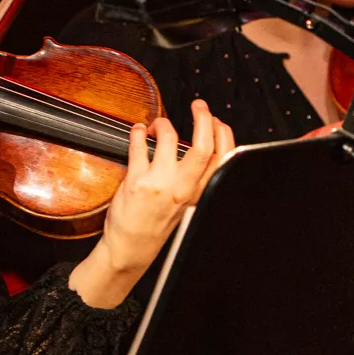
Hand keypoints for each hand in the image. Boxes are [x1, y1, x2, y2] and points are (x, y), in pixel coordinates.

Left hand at [69, 101, 234, 307]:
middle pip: (203, 146)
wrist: (130, 248)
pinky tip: (139, 131)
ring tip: (157, 125)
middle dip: (204, 118)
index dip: (222, 134)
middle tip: (199, 106)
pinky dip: (139, 132)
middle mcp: (182, 188)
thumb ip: (191, 180)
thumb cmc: (155, 227)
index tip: (214, 120)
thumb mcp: (184, 205)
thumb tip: (194, 151)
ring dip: (163, 124)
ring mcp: (159, 183)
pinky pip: (140, 144)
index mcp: (198, 193)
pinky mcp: (136, 180)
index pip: (223, 158)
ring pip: (170, 138)